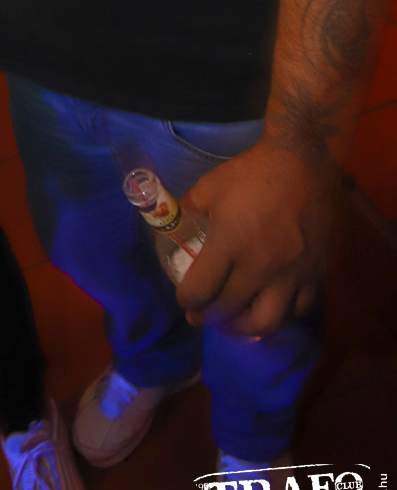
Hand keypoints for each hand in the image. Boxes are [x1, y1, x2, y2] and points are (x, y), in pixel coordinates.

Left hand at [176, 140, 336, 335]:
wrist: (302, 162)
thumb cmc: (251, 172)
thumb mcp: (209, 187)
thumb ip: (189, 210)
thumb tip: (174, 226)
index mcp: (229, 244)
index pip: (201, 290)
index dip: (187, 300)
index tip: (185, 300)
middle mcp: (259, 266)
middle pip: (231, 311)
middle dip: (211, 319)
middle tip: (203, 316)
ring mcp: (291, 273)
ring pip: (267, 322)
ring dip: (245, 327)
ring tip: (235, 322)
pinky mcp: (315, 272)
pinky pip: (299, 308)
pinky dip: (283, 313)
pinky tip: (272, 305)